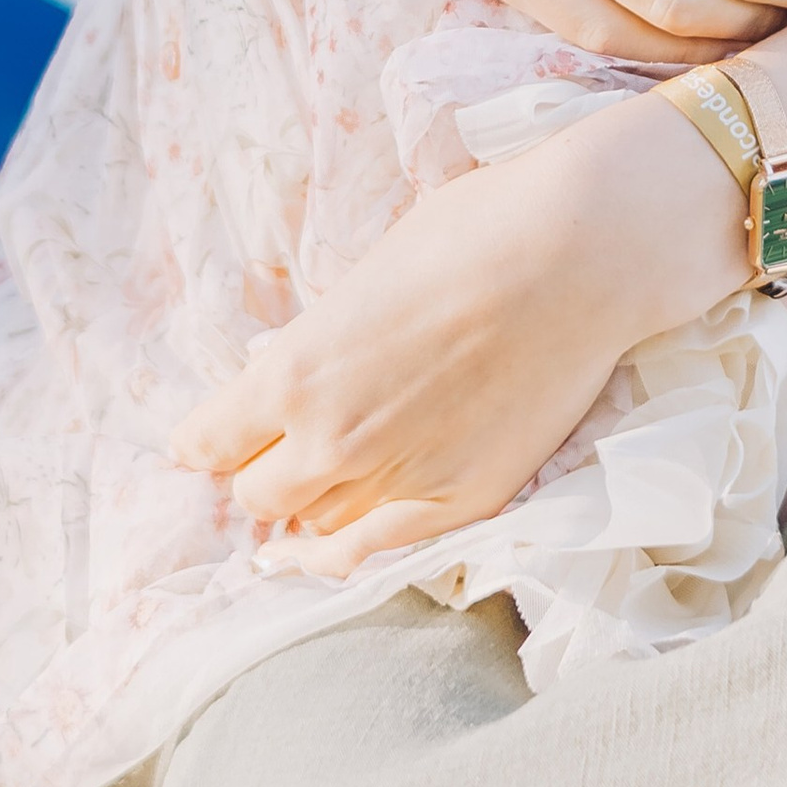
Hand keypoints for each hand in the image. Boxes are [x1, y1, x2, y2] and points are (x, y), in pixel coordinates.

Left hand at [177, 91, 741, 559]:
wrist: (579, 253)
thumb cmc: (475, 231)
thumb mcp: (367, 273)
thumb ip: (324, 339)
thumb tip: (302, 366)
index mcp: (294, 370)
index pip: (210, 440)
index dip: (207, 440)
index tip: (211, 438)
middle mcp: (329, 439)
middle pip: (256, 495)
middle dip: (261, 472)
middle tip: (278, 453)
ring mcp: (395, 479)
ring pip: (312, 530)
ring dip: (308, 510)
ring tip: (318, 490)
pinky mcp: (460, 503)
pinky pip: (373, 556)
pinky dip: (344, 553)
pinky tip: (333, 546)